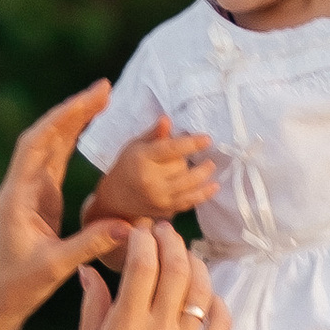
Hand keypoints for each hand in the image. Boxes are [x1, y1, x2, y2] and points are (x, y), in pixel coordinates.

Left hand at [0, 81, 132, 329]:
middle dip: (74, 110)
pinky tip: (89, 130)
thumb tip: (129, 226)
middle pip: (46, 136)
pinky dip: (72, 144)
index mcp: (18, 196)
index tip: (93, 97)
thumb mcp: (53, 268)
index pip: (39, 144)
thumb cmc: (14, 289)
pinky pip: (56, 164)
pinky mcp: (40, 205)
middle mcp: (21, 188)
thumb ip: (88, 245)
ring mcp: (30, 195)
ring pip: (51, 147)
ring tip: (102, 99)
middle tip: (105, 87)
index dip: (65, 116)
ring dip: (74, 123)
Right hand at [73, 218, 228, 329]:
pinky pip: (221, 319)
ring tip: (185, 256)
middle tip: (164, 232)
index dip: (144, 239)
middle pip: (176, 268)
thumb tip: (89, 269)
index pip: (142, 265)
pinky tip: (203, 292)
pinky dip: (215, 298)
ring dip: (194, 263)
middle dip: (171, 241)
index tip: (140, 230)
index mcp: (124, 329)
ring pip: (200, 288)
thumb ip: (92, 307)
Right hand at [85, 114, 219, 223]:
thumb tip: (167, 120)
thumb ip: (154, 134)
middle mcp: (150, 179)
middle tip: (186, 157)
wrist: (116, 197)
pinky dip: (203, 194)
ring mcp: (159, 197)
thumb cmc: (127, 166)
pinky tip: (214, 186)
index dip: (191, 144)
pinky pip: (189, 201)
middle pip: (181, 167)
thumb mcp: (135, 146)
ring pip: (189, 185)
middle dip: (187, 160)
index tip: (207, 140)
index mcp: (142, 159)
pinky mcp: (165, 210)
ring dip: (203, 175)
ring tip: (211, 166)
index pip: (170, 149)